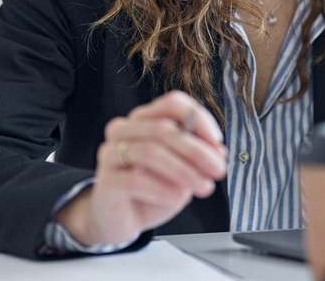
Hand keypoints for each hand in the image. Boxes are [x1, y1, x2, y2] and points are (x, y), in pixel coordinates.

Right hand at [57, 90, 226, 246]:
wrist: (121, 222)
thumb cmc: (151, 191)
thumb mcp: (181, 171)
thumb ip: (197, 157)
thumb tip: (218, 151)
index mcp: (143, 119)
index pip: (172, 103)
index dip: (199, 120)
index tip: (218, 144)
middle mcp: (123, 130)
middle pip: (163, 128)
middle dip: (197, 150)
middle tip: (218, 170)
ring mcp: (110, 154)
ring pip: (150, 151)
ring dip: (184, 170)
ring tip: (204, 187)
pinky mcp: (105, 182)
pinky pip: (136, 180)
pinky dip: (163, 189)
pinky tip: (179, 197)